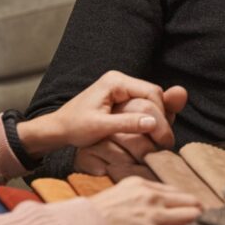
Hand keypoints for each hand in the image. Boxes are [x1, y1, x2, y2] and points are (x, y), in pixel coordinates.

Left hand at [17, 71, 176, 157]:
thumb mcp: (100, 127)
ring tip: (161, 142)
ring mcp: (121, 89)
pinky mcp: (120, 99)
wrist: (58, 128)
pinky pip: (143, 107)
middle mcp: (120, 81)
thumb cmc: (74, 127)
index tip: (164, 138)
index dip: (162, 115)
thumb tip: (153, 123)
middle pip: (154, 96)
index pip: (152, 93)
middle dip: (163, 118)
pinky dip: (150, 120)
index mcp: (115, 81)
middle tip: (166, 143)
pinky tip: (152, 136)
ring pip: (152, 102)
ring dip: (158, 120)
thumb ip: (126, 123)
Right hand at [89, 177, 201, 224]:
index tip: (189, 213)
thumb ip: (136, 200)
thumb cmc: (92, 216)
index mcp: (140, 185)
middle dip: (198, 214)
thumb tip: (149, 211)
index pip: (175, 192)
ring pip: (194, 216)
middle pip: (191, 202)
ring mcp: (154, 215)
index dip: (185, 204)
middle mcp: (151, 196)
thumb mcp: (116, 197)